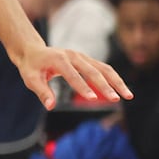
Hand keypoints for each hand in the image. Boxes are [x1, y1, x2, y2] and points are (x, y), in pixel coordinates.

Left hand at [15, 44, 131, 109]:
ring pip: (104, 69)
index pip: (72, 75)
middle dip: (106, 86)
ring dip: (117, 82)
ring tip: (128, 96)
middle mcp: (74, 56)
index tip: (92, 99)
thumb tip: (50, 106)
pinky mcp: (88, 60)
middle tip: (116, 99)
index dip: (82, 87)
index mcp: (59, 59)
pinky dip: (114, 79)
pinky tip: (121, 91)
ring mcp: (83, 57)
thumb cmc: (31, 67)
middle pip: (93, 71)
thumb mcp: (31, 79)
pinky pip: (104, 69)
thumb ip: (42, 92)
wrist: (34, 52)